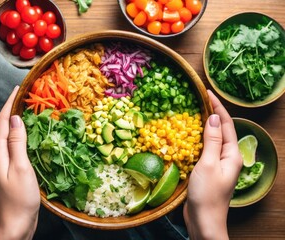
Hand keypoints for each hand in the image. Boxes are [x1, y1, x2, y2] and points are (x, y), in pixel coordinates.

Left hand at [0, 86, 39, 239]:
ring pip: (6, 136)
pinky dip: (18, 135)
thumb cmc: (21, 198)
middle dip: (11, 110)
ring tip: (25, 109)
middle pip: (2, 127)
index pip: (3, 123)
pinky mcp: (7, 170)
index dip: (9, 104)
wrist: (16, 224)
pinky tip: (25, 134)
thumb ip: (17, 143)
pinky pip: (11, 146)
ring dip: (14, 122)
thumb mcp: (21, 168)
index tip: (17, 89)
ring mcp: (0, 164)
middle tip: (23, 96)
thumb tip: (16, 119)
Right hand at [183, 90, 242, 239]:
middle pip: (221, 130)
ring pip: (212, 139)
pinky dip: (197, 139)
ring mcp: (217, 164)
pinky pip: (204, 149)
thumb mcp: (209, 163)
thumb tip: (214, 117)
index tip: (207, 92)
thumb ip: (212, 140)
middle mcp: (227, 157)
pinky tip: (187, 135)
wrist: (203, 220)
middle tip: (200, 99)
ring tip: (193, 112)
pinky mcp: (207, 170)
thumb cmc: (207, 193)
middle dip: (212, 113)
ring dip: (204, 125)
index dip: (217, 107)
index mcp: (232, 154)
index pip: (226, 124)